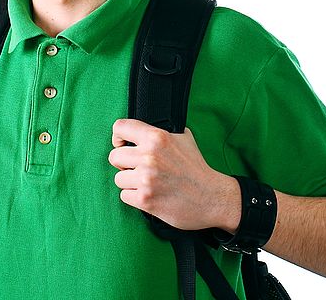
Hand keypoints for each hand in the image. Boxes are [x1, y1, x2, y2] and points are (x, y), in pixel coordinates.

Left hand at [108, 119, 239, 231]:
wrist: (211, 197)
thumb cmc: (197, 169)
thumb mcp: (184, 138)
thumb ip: (162, 132)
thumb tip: (144, 129)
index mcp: (156, 137)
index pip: (120, 127)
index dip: (118, 137)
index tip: (122, 144)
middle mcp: (149, 156)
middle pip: (114, 157)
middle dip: (125, 164)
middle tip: (138, 169)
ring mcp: (145, 178)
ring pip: (118, 178)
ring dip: (130, 182)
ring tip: (147, 183)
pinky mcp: (145, 199)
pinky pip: (124, 196)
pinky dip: (134, 197)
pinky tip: (149, 194)